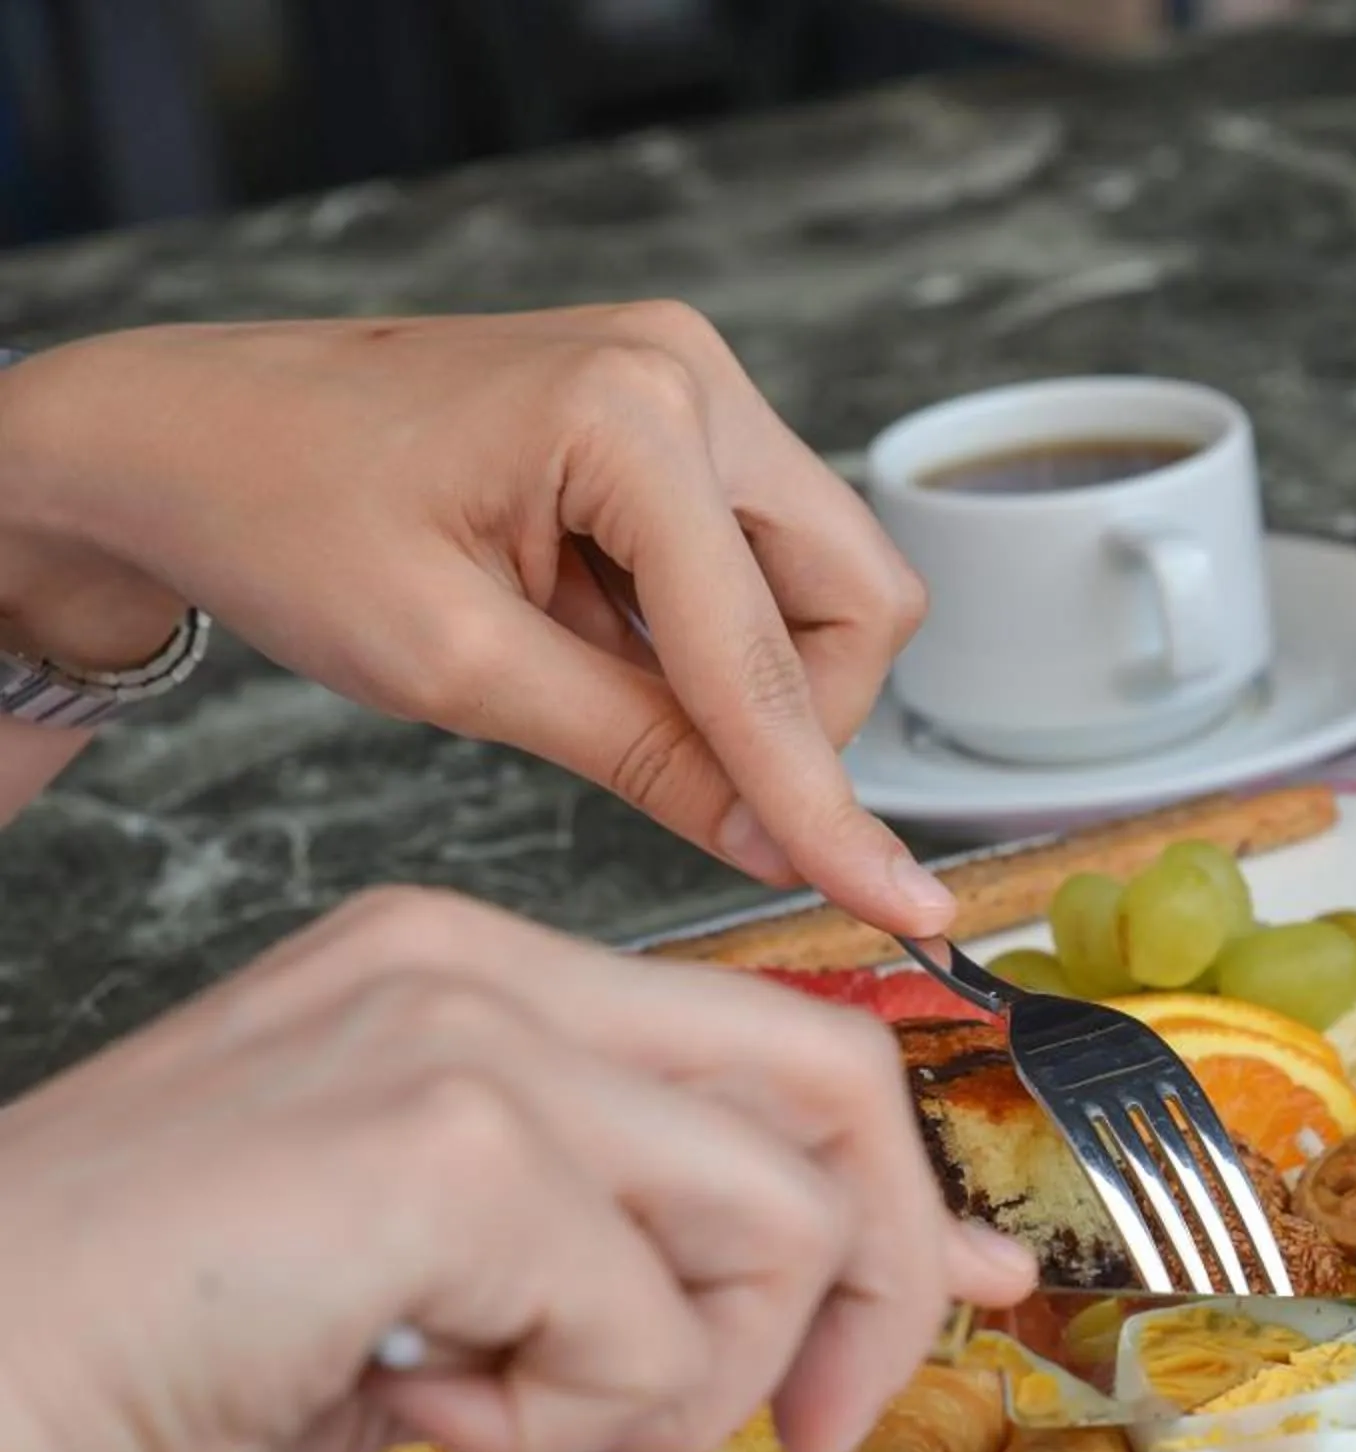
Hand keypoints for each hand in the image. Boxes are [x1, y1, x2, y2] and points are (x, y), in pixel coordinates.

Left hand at [0, 306, 954, 932]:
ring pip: (827, 584)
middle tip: (669, 756)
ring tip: (590, 671)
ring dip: (746, 671)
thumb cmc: (279, 518)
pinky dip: (707, 633)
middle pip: (856, 599)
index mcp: (628, 412)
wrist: (186, 433)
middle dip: (796, 710)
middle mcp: (689, 372)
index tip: (898, 904)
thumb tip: (778, 845)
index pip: (769, 654)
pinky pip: (762, 558)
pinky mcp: (678, 414)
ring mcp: (690, 383)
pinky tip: (594, 629)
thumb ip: (640, 754)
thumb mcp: (453, 669)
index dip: (824, 797)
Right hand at [0, 888, 1034, 1451]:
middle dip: (877, 1274)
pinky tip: (421, 1406)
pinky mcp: (445, 1145)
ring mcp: (461, 1034)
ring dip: (679, 1383)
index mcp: (468, 970)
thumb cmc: (132, 1347)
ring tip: (498, 1406)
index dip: (900, 1182)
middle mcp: (476, 964)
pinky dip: (574, 1422)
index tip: (959, 1291)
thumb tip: (813, 1299)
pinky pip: (655, 1324)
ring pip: (770, 1221)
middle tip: (810, 1419)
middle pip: (833, 1081)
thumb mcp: (424, 1269)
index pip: (779, 1035)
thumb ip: (614, 1247)